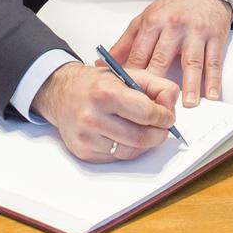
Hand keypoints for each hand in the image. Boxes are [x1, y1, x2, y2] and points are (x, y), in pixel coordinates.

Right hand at [31, 62, 177, 162]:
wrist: (60, 93)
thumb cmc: (94, 84)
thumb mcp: (125, 73)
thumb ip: (155, 85)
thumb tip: (171, 103)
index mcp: (104, 93)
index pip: (147, 113)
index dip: (164, 117)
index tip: (167, 116)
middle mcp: (93, 117)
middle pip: (141, 138)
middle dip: (159, 134)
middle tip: (161, 127)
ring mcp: (87, 138)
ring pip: (132, 151)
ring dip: (145, 143)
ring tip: (143, 129)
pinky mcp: (84, 153)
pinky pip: (118, 158)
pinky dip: (128, 149)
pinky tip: (125, 135)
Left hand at [107, 0, 230, 105]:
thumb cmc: (173, 7)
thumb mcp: (145, 19)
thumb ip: (125, 43)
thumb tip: (103, 63)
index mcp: (153, 22)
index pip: (139, 53)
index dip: (133, 75)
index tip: (128, 94)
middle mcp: (173, 27)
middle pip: (162, 58)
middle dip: (157, 82)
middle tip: (153, 105)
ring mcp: (195, 32)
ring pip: (191, 61)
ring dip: (190, 84)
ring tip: (188, 104)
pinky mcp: (215, 37)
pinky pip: (213, 61)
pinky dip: (213, 79)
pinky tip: (211, 94)